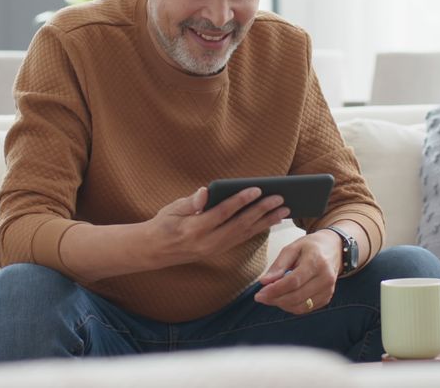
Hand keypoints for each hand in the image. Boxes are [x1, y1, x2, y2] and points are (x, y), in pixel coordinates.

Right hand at [144, 186, 289, 266]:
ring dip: (266, 222)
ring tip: (283, 211)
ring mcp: (215, 249)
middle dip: (261, 211)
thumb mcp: (171, 209)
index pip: (222, 213)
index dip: (240, 200)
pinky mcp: (219, 250)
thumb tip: (206, 191)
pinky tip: (270, 221)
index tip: (257, 189)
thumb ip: (190, 202)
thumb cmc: (164, 224)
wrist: (156, 251)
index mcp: (194, 229)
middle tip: (280, 199)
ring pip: (245, 234)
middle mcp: (208, 243)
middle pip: (240, 225)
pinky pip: (242, 239)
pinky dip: (258, 229)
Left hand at [254, 230, 341, 313]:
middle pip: (296, 297)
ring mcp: (328, 290)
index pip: (293, 282)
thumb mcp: (292, 248)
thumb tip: (264, 282)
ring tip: (271, 296)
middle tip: (261, 297)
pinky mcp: (327, 298)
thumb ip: (278, 265)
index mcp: (316, 261)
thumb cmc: (311, 247)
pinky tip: (284, 298)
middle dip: (275, 300)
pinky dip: (292, 306)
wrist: (334, 249)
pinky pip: (306, 309)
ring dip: (282, 305)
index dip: (275, 290)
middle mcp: (325, 278)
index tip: (260, 294)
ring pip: (300, 307)